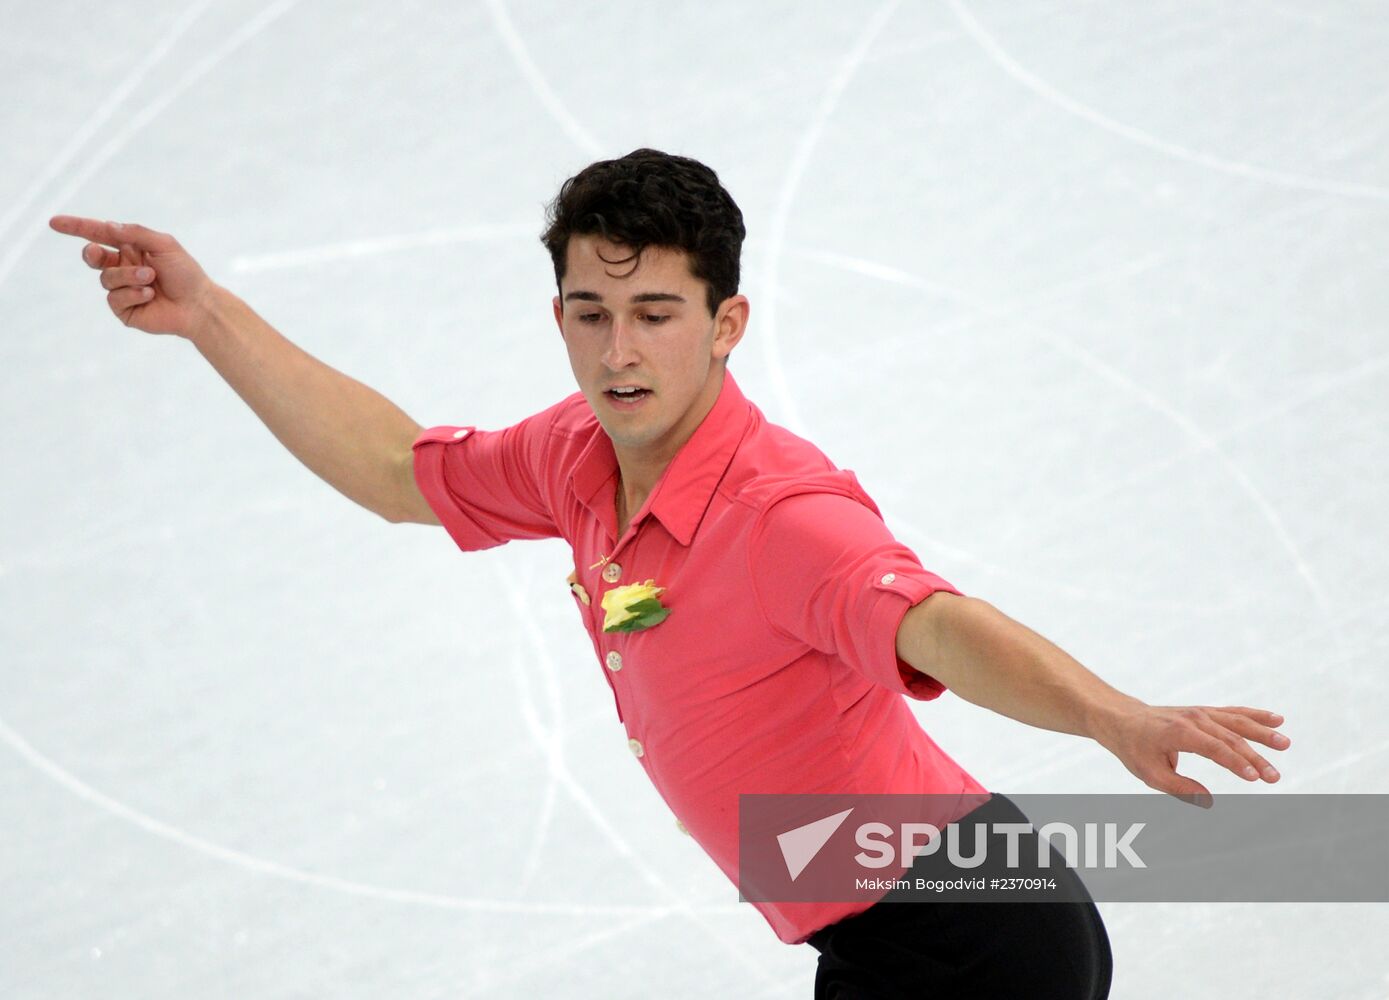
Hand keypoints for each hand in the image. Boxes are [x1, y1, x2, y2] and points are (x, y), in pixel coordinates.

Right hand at [49, 216, 216, 337]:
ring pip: (106, 278)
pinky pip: (114, 298)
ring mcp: (122, 289)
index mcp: (132, 249)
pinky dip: (132, 293)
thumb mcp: (164, 244)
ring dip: (128, 276)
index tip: (55, 222)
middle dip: (91, 254)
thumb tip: (108, 226)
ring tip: (151, 279)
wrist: (199, 305)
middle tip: (96, 253)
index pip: (99, 235)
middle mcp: (124, 267)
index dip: (77, 228)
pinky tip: (150, 295)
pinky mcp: (124, 309)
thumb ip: (136, 233)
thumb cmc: (186, 273)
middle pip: (92, 257)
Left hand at [1095, 703, 1289, 806]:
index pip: (1213, 748)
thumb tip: (1209, 803)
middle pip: (1230, 738)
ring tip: (1285, 744)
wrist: (1124, 720)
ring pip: (1237, 722)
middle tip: (1275, 777)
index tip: (1255, 778)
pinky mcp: (1205, 712)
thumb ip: (1180, 788)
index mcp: (1179, 733)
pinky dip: (1255, 715)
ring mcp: (1201, 713)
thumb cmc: (1135, 749)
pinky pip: (1234, 713)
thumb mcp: (1150, 774)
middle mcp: (1194, 719)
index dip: (1235, 763)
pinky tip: (1277, 720)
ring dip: (1263, 733)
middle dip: (1255, 758)